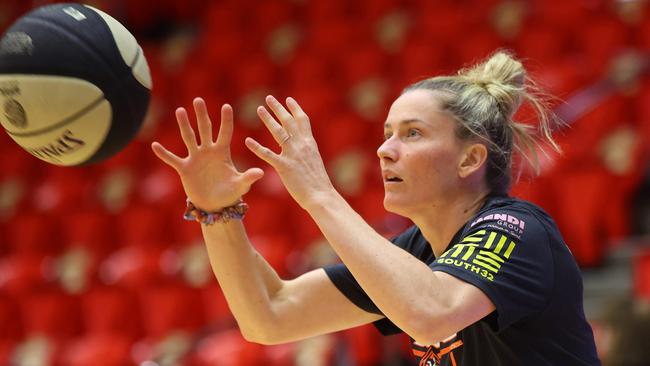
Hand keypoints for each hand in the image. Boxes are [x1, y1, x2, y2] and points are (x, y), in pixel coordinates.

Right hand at [151, 98, 263, 210]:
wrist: (215, 206)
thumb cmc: (230, 194)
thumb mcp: (240, 186)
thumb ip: (248, 178)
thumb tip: (261, 172)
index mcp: (223, 152)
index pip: (225, 132)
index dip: (226, 120)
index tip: (226, 106)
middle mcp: (208, 151)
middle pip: (205, 129)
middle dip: (202, 115)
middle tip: (198, 100)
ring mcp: (195, 158)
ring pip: (189, 138)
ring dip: (184, 125)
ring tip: (180, 110)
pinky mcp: (185, 169)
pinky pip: (172, 159)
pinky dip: (164, 153)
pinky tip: (155, 145)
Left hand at [245, 95, 334, 209]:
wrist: (322, 196)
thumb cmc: (319, 183)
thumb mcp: (315, 162)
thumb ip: (308, 152)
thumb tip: (305, 147)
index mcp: (310, 144)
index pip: (302, 121)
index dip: (295, 109)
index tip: (288, 99)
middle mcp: (302, 146)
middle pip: (289, 121)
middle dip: (278, 108)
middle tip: (268, 98)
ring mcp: (293, 155)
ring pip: (278, 132)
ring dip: (268, 119)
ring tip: (259, 109)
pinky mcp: (284, 167)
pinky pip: (268, 155)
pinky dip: (257, 147)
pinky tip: (247, 141)